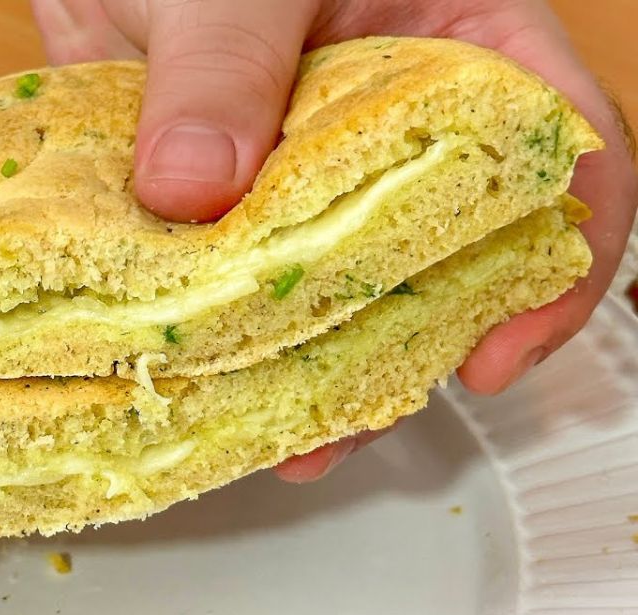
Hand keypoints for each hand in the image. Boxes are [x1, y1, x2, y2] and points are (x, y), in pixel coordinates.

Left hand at [33, 0, 637, 480]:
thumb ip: (224, 65)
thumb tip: (193, 191)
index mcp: (454, 41)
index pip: (557, 153)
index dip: (556, 264)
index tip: (492, 352)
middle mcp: (387, 120)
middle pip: (444, 249)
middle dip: (412, 343)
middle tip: (360, 416)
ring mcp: (300, 165)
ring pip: (334, 280)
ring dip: (310, 359)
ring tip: (283, 436)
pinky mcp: (218, 194)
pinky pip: (232, 276)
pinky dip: (218, 329)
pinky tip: (200, 380)